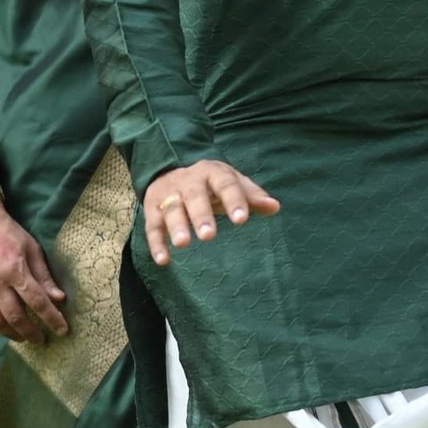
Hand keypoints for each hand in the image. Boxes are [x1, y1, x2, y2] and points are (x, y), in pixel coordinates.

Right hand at [0, 191, 67, 340]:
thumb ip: (44, 275)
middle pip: (16, 317)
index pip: (38, 302)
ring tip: (21, 338)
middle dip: (31, 333)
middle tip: (41, 340)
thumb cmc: (7, 232)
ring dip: (10, 334)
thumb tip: (59, 299)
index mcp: (15, 270)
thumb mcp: (32, 248)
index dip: (52, 319)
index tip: (62, 331)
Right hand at [141, 159, 281, 266]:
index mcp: (212, 173)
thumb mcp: (231, 183)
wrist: (169, 168)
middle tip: (209, 236)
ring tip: (184, 244)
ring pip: (171, 210)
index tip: (241, 219)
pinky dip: (156, 243)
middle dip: (201, 215)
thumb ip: (252, 196)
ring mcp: (168, 195)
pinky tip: (164, 260)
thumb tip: (275, 207)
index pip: (225, 184)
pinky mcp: (152, 209)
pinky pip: (152, 226)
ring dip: (176, 227)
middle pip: (194, 196)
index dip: (233, 201)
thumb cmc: (210, 183)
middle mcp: (188, 181)